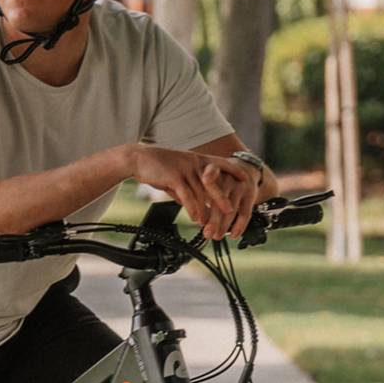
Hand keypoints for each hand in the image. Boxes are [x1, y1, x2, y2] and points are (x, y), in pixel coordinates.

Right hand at [131, 145, 258, 239]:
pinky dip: (193, 209)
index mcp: (198, 159)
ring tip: (209, 224)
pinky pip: (188, 195)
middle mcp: (195, 162)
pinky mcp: (175, 176)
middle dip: (223, 198)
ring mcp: (185, 168)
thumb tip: (193, 206)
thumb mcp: (176, 178)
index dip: (235, 171)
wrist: (137, 159)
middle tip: (232, 211)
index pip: (221, 164)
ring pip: (201, 192)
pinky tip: (195, 219)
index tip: (246, 179)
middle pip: (214, 182)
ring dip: (206, 210)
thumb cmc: (157, 168)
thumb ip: (186, 190)